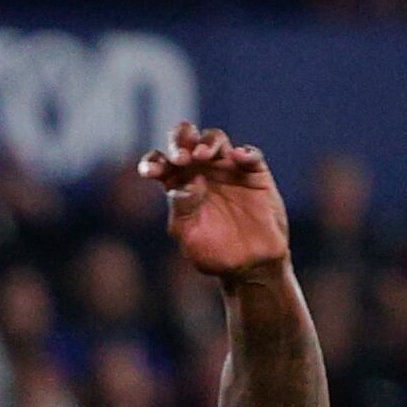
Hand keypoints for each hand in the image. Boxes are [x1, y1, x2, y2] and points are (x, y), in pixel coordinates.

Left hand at [137, 124, 289, 280]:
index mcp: (179, 185)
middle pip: (187, 140)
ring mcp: (228, 169)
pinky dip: (245, 153)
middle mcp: (201, 171)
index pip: (161, 163)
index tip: (151, 172)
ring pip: (216, 140)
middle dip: (180, 140)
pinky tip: (237, 157)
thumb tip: (188, 184)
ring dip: (207, 142)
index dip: (153, 162)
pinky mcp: (254, 174)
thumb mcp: (190, 236)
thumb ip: (182, 210)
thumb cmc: (214, 254)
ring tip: (202, 155)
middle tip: (181, 158)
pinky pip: (251, 156)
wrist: (249, 267)